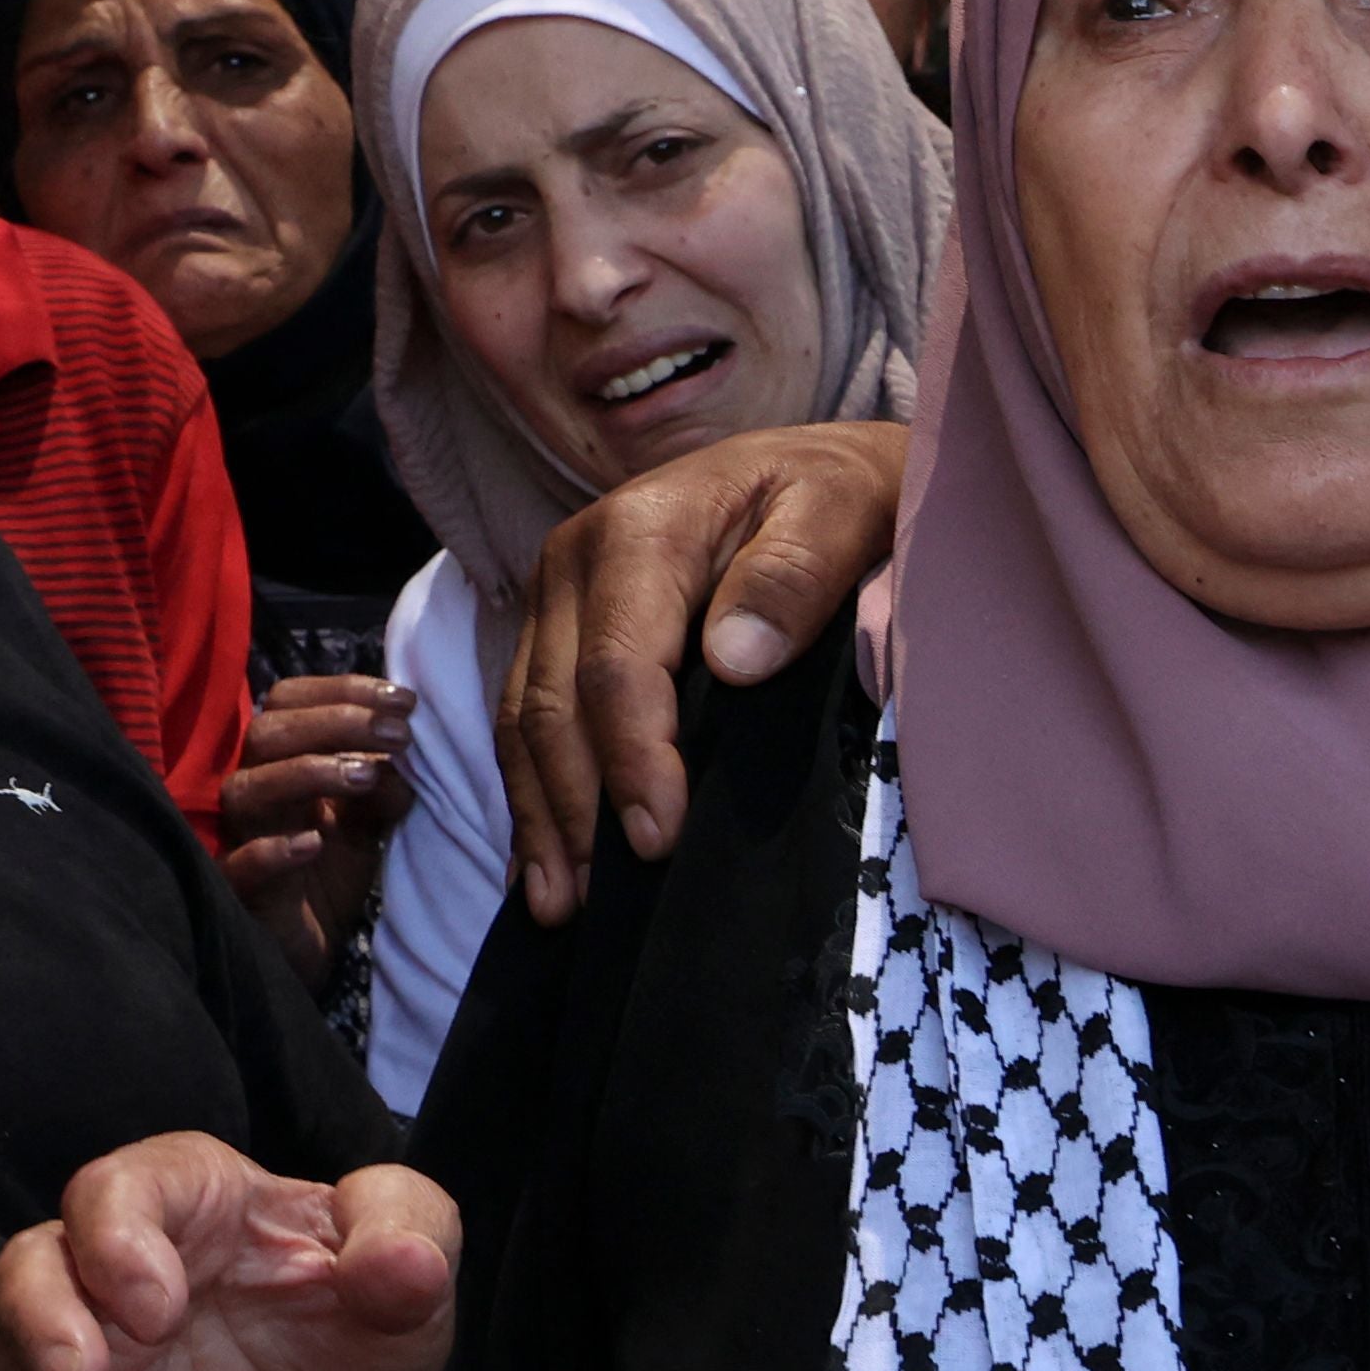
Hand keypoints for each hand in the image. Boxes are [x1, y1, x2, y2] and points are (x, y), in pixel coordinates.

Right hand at [0, 1133, 456, 1370]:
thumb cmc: (373, 1338)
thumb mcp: (420, 1274)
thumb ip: (414, 1242)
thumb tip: (398, 1265)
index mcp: (199, 1200)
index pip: (124, 1186)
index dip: (117, 1237)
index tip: (158, 1310)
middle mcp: (123, 1267)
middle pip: (33, 1261)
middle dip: (44, 1320)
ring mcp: (93, 1351)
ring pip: (9, 1356)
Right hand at [225, 665, 414, 981]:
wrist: (309, 949)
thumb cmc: (329, 874)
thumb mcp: (369, 825)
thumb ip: (386, 788)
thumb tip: (407, 758)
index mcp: (283, 762)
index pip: (292, 701)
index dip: (343, 691)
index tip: (404, 701)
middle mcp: (256, 790)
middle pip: (267, 733)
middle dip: (336, 723)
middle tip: (398, 735)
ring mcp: (241, 837)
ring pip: (247, 789)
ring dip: (308, 773)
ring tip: (366, 776)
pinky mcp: (238, 889)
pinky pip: (240, 863)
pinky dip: (273, 850)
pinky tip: (313, 843)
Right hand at [501, 419, 906, 923]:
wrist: (817, 464)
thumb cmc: (839, 493)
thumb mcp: (844, 510)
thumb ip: (797, 573)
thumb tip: (736, 658)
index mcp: (641, 531)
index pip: (615, 667)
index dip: (632, 760)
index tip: (660, 837)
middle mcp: (575, 560)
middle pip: (553, 705)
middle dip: (575, 809)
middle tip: (603, 902)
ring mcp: (557, 597)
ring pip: (525, 721)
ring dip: (540, 819)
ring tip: (560, 906)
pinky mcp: (556, 629)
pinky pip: (525, 718)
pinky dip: (533, 795)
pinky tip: (542, 867)